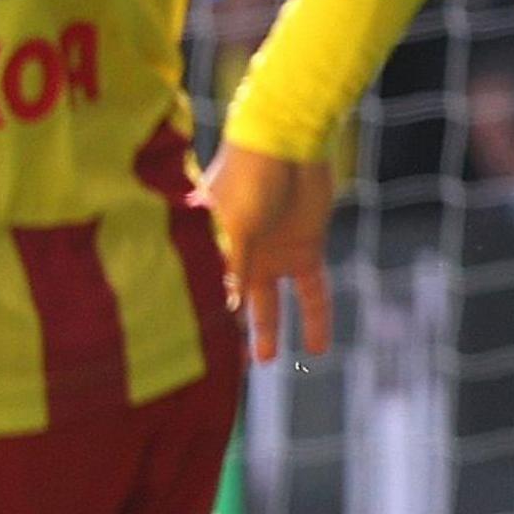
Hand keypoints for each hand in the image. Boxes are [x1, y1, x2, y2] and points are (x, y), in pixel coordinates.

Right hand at [202, 142, 336, 360]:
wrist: (288, 145)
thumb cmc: (249, 178)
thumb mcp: (235, 228)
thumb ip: (231, 268)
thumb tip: (223, 310)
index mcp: (212, 250)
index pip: (207, 295)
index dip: (202, 323)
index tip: (195, 357)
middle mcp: (240, 257)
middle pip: (234, 305)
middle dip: (229, 335)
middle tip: (226, 368)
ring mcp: (273, 254)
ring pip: (271, 304)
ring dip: (270, 331)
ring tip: (266, 361)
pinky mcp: (306, 249)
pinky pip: (313, 293)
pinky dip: (316, 319)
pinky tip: (318, 348)